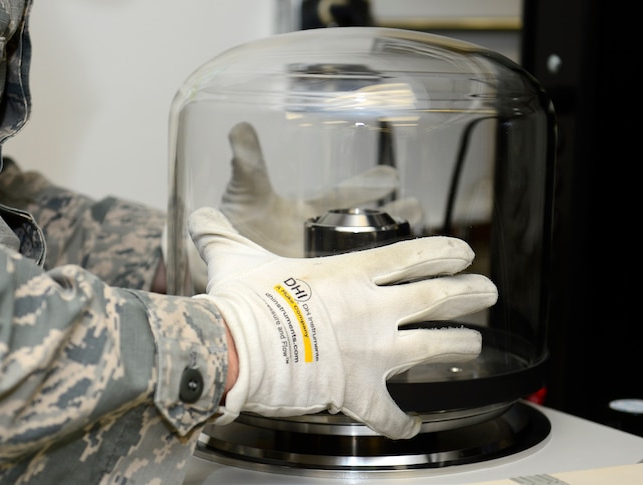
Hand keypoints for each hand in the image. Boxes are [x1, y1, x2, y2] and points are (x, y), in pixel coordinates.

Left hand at [187, 121, 422, 292]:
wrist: (218, 277)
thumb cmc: (230, 234)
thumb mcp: (242, 197)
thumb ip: (246, 165)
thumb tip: (239, 127)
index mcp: (304, 214)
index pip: (340, 196)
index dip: (366, 185)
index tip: (392, 174)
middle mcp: (318, 240)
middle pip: (364, 227)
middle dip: (395, 218)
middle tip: (420, 209)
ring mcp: (321, 269)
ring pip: (365, 259)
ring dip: (393, 253)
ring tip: (423, 249)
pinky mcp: (320, 295)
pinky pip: (351, 290)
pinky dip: (372, 289)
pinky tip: (399, 289)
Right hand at [189, 207, 496, 439]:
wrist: (237, 349)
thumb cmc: (240, 304)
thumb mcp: (233, 257)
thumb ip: (222, 234)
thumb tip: (198, 216)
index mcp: (350, 274)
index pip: (412, 256)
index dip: (444, 252)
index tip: (463, 253)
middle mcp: (372, 309)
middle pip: (438, 297)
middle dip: (469, 293)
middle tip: (487, 291)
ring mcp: (373, 351)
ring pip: (434, 347)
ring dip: (459, 345)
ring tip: (472, 344)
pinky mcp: (359, 391)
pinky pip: (392, 413)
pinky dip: (404, 422)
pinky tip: (412, 426)